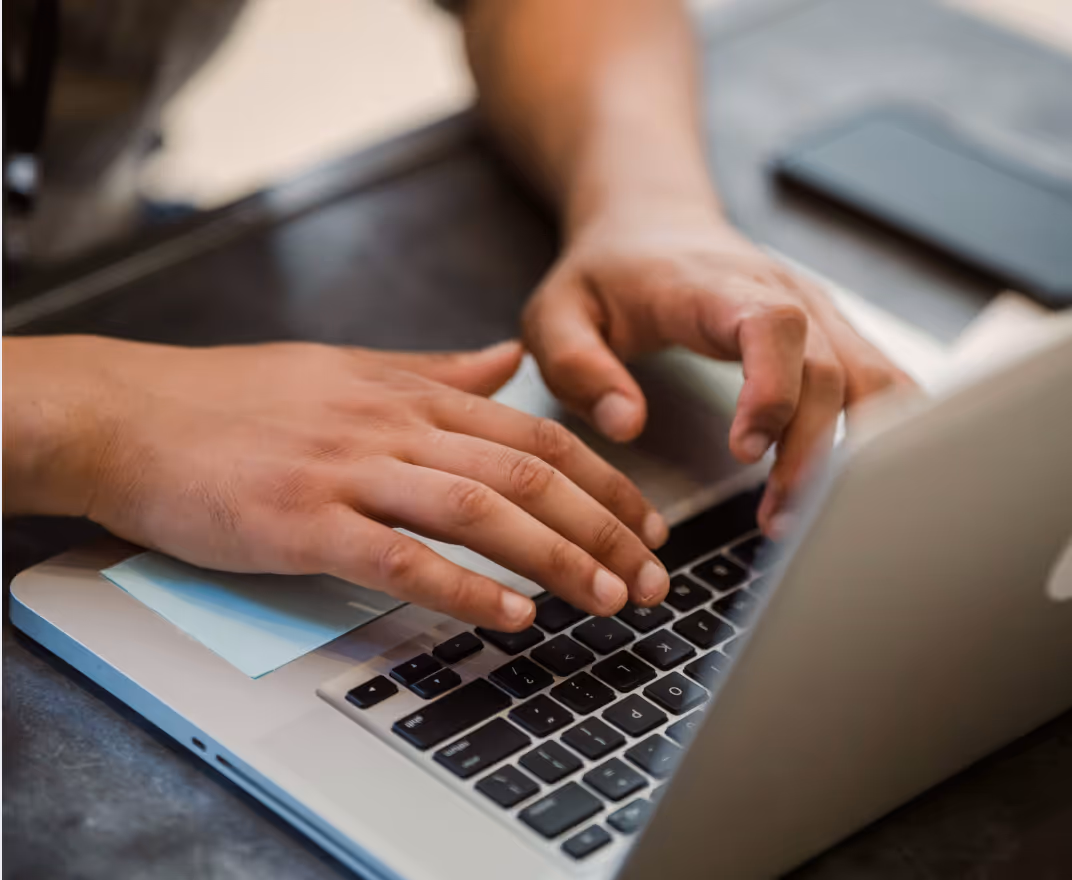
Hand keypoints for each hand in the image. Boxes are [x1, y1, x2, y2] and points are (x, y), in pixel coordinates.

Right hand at [11, 336, 670, 629]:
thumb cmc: (239, 399)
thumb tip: (505, 361)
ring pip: (480, 510)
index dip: (606, 483)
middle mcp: (394, 426)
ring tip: (608, 599)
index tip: (647, 524)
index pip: (537, 435)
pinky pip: (402, 557)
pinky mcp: (304, 522)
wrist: (134, 414)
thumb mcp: (350, 368)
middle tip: (653, 576)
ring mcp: (350, 472)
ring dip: (556, 558)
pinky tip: (513, 617)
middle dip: (604, 529)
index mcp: (411, 393)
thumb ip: (437, 369)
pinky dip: (465, 588)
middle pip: (527, 474)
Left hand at [522, 207, 915, 535]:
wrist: (649, 221)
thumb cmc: (604, 273)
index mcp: (712, 286)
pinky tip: (851, 484)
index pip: (772, 326)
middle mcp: (779, 293)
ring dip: (850, 452)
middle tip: (775, 520)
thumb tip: (627, 424)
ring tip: (801, 514)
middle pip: (829, 368)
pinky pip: (879, 381)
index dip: (773, 388)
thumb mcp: (556, 315)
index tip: (745, 450)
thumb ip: (578, 367)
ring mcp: (813, 311)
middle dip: (810, 451)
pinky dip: (879, 434)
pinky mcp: (828, 332)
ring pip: (870, 379)